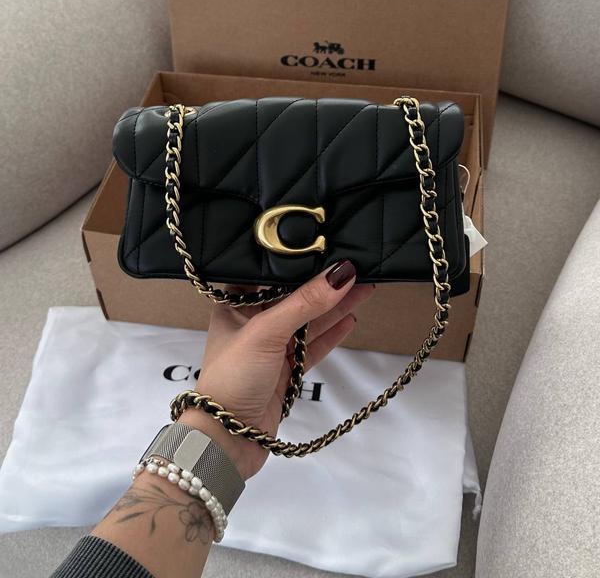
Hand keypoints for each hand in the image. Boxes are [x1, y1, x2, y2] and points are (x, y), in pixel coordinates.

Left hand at [179, 260, 373, 478]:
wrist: (228, 438)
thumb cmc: (235, 375)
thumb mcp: (267, 331)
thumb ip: (305, 303)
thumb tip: (341, 273)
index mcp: (234, 306)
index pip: (266, 275)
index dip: (292, 260)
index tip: (320, 244)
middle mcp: (252, 323)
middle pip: (293, 297)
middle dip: (322, 284)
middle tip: (355, 265)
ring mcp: (271, 348)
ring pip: (308, 321)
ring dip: (334, 307)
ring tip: (365, 287)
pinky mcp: (286, 371)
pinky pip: (313, 347)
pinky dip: (331, 334)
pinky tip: (351, 318)